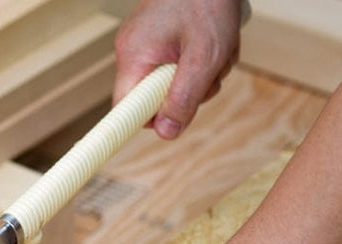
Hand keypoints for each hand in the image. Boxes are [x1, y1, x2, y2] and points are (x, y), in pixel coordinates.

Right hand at [114, 0, 242, 138]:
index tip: (174, 118)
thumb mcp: (205, 57)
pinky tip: (210, 43)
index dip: (150, 120)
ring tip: (217, 50)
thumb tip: (167, 133)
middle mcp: (131, 51)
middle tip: (211, 72)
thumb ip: (185, 97)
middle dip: (188, 93)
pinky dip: (197, 62)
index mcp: (134, 56)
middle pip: (152, 98)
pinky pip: (174, 66)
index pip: (125, 110)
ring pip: (169, 83)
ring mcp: (143, 44)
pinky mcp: (157, 39)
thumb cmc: (207, 2)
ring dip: (200, 76)